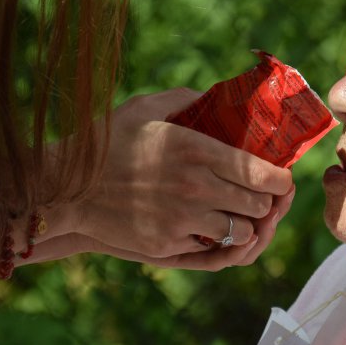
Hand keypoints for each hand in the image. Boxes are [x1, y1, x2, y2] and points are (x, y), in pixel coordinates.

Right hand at [52, 88, 293, 260]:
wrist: (64, 186)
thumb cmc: (107, 141)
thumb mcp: (147, 107)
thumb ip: (187, 99)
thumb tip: (215, 95)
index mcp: (199, 151)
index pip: (264, 174)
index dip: (281, 179)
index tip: (280, 178)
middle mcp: (196, 187)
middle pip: (260, 206)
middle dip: (267, 202)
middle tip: (261, 196)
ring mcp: (182, 219)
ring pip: (241, 233)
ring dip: (244, 225)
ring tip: (236, 214)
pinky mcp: (166, 244)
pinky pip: (209, 249)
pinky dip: (215, 240)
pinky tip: (206, 226)